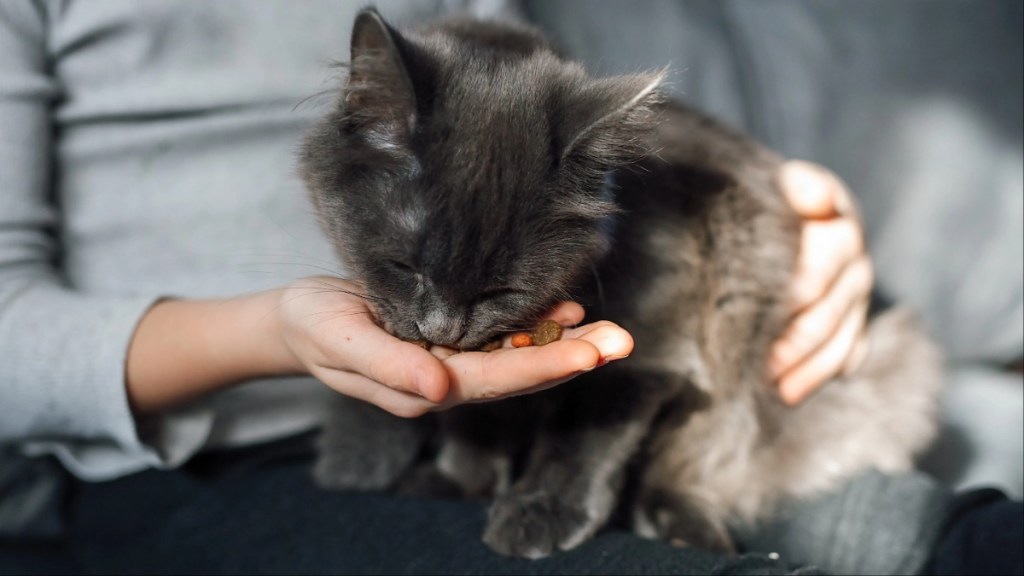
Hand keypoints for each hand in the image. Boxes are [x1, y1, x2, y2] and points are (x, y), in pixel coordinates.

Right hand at [277, 277, 633, 416]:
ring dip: (564, 344)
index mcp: (423, 386)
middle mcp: (447, 377)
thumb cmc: (314, 324)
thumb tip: (442, 390)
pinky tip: (565, 311)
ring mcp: (452, 359)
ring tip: (610, 330)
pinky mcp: (452, 335)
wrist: (300, 318)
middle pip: (518, 372)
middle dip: (572, 357)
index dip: (540, 365)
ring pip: (517, 355)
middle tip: (622, 341)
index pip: (492, 379)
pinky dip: (535, 324)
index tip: (587, 354)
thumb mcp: (340, 340)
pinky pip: (501, 335)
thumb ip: (389, 367)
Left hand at [769, 160, 872, 404]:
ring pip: (838, 340)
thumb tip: (811, 195)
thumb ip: (792, 186)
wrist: (779, 212)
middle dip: (791, 341)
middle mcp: (854, 256)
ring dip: (805, 369)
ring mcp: (857, 293)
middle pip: (826, 310)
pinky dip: (817, 376)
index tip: (768, 313)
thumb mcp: (773, 182)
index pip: (820, 263)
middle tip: (756, 364)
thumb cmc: (765, 198)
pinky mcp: (854, 320)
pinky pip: (846, 356)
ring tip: (770, 388)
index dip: (793, 293)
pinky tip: (787, 393)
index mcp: (837, 217)